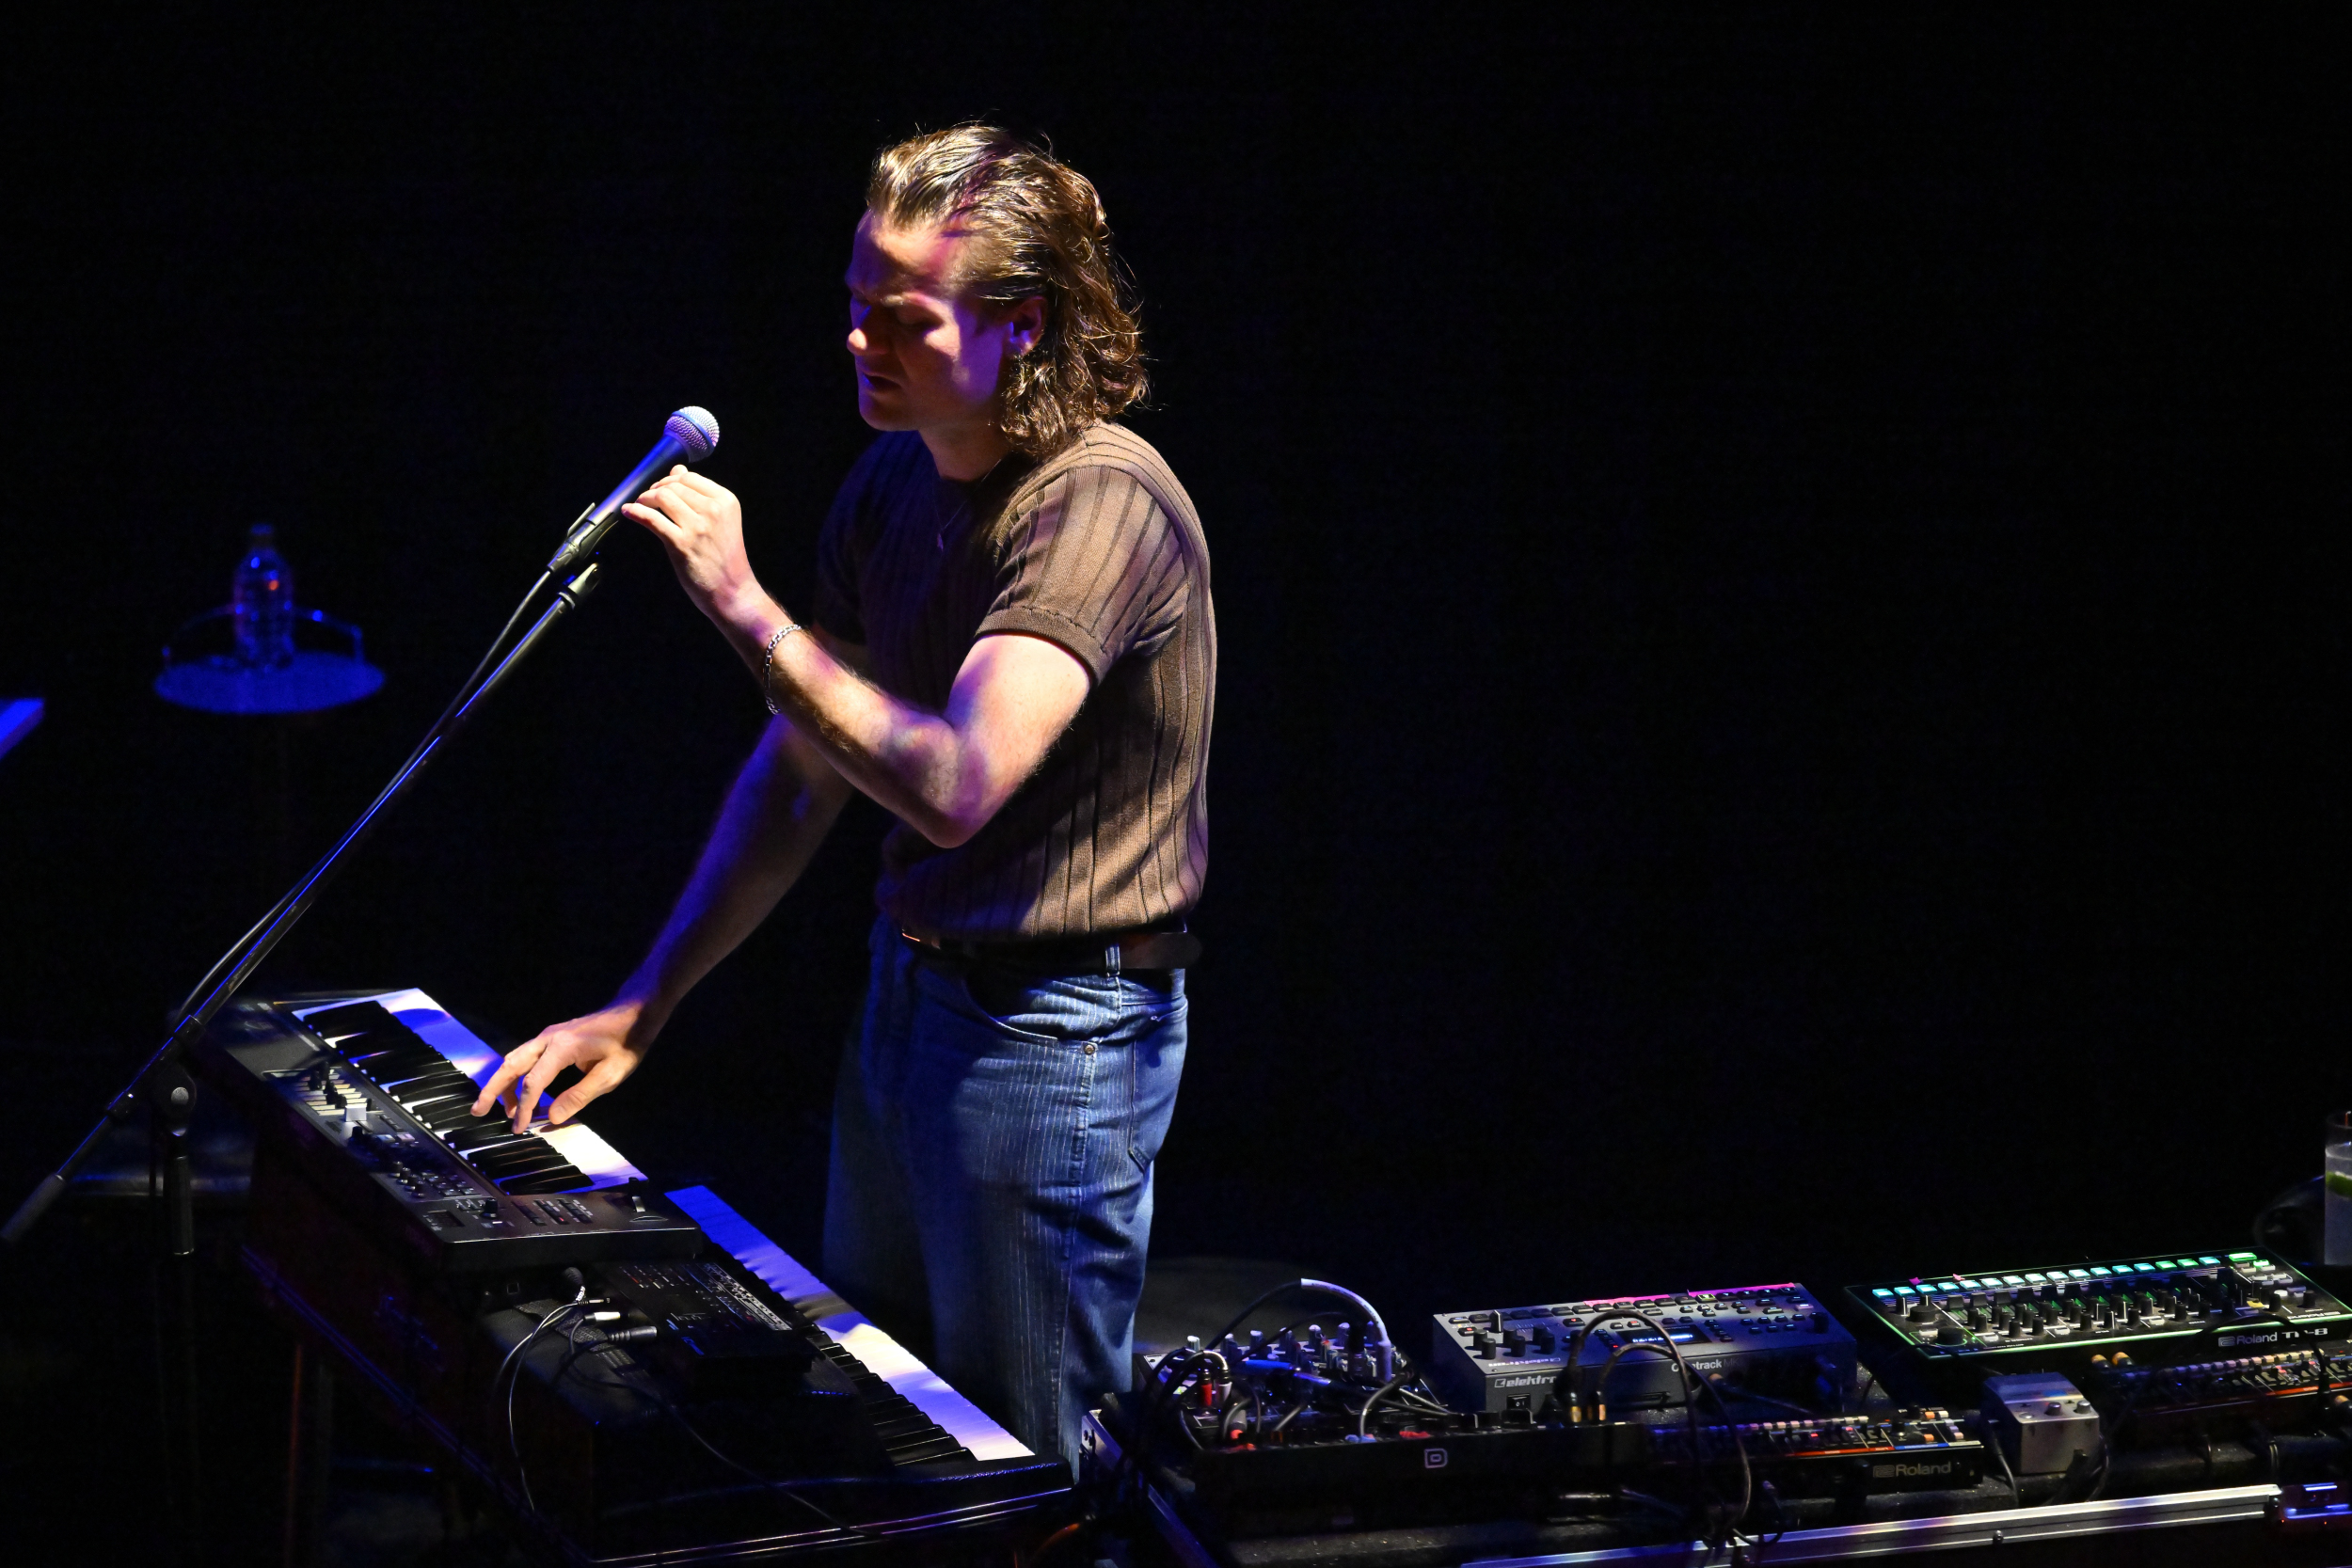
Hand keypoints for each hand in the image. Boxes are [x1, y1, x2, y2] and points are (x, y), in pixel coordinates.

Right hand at [469, 999, 657, 1133]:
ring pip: (515, 1059)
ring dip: (502, 1082)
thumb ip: (580, 1096)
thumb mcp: (610, 1075)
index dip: (524, 1107)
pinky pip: (526, 1056)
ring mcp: (548, 1035)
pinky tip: (518, 1091)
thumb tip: (552, 1117)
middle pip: (511, 1065)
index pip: (533, 1082)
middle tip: (478, 1111)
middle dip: (492, 1090)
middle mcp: (548, 1038)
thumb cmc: (626, 1043)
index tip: (519, 1127)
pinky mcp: (552, 1037)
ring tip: (500, 1108)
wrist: (634, 1013)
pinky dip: (516, 1074)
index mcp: (562, 1048)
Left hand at [623, 467, 762, 626]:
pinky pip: (652, 519)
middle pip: (674, 486)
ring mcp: (697, 526)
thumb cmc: (726, 558)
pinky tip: (628, 512)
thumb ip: (700, 496)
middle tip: (648, 499)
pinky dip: (636, 513)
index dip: (670, 480)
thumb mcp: (721, 521)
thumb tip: (678, 471)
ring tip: (640, 505)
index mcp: (726, 501)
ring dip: (645, 499)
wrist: (732, 591)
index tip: (661, 489)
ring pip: (662, 497)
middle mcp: (713, 510)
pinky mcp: (680, 543)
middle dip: (656, 489)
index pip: (690, 478)